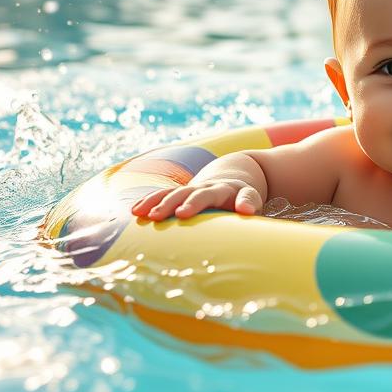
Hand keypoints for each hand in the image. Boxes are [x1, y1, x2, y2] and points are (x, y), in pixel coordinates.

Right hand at [130, 178, 263, 221]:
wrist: (232, 175)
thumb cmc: (245, 200)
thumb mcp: (256, 205)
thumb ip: (255, 210)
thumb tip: (252, 215)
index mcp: (239, 192)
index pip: (246, 195)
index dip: (245, 201)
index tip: (244, 209)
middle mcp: (215, 188)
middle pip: (203, 193)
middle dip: (192, 203)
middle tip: (179, 214)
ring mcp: (195, 188)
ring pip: (178, 192)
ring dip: (163, 203)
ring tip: (149, 216)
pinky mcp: (181, 192)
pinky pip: (163, 195)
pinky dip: (150, 201)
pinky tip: (136, 211)